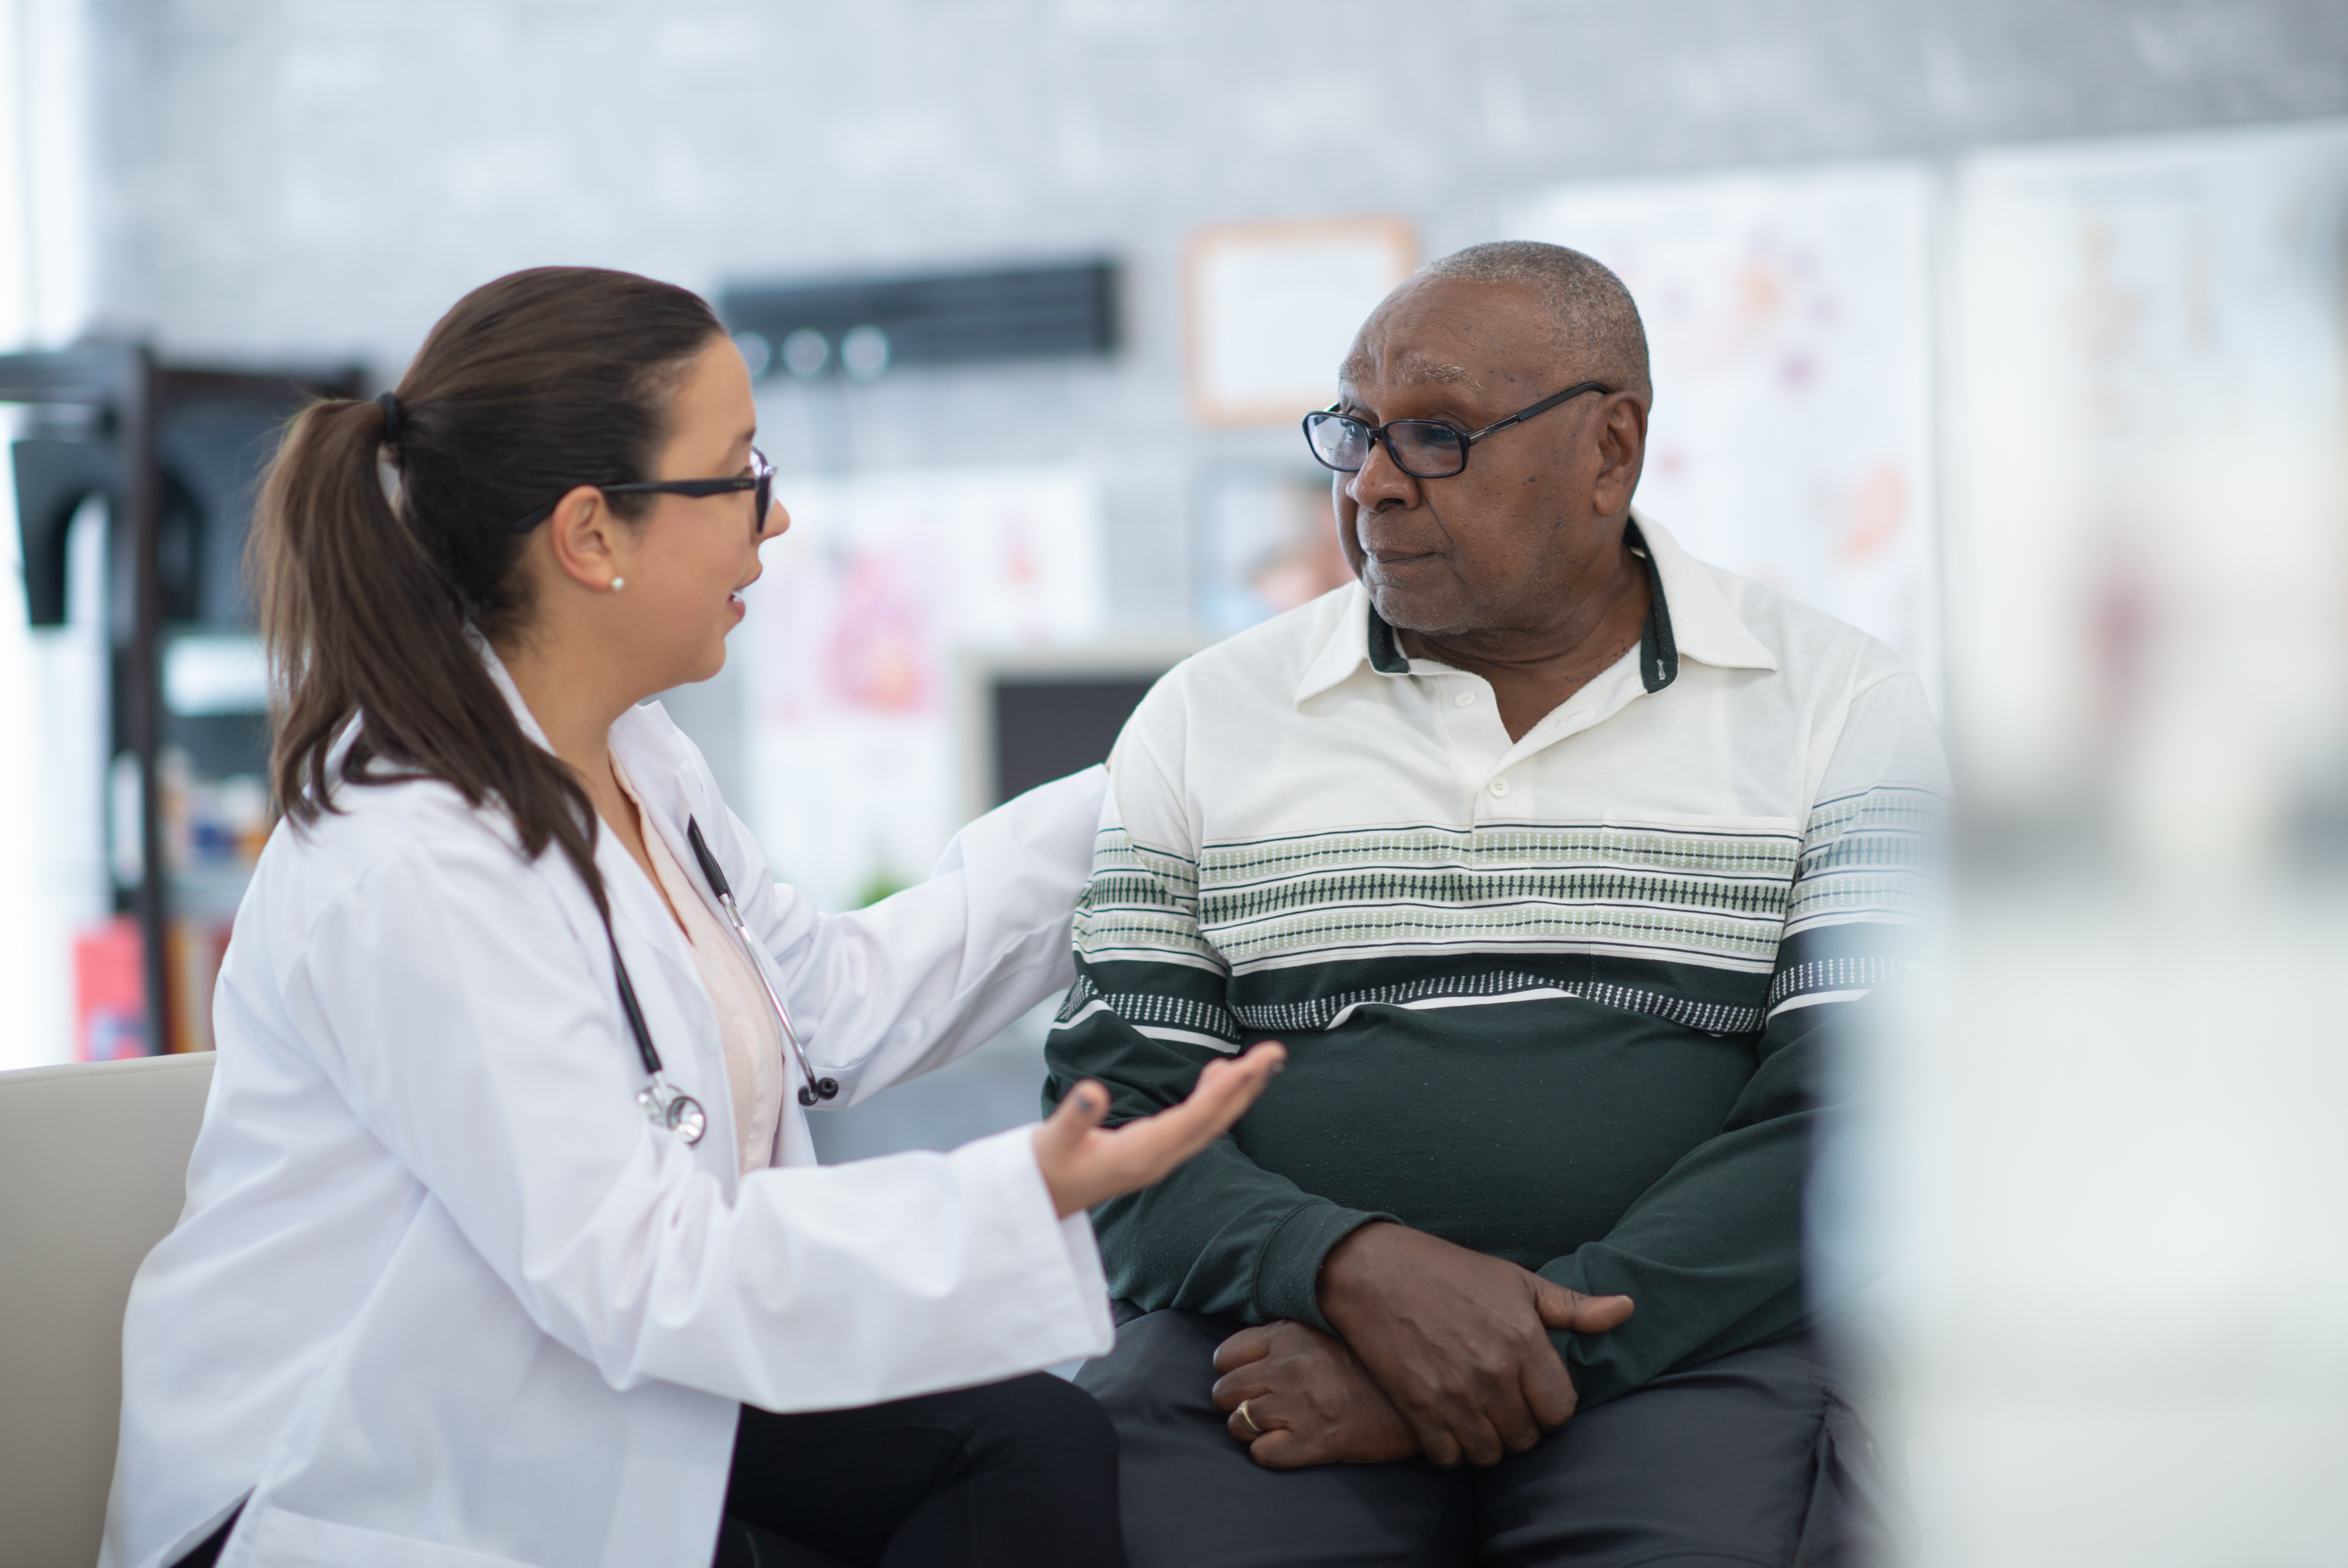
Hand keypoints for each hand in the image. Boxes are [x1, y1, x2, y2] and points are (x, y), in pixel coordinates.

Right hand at [1032, 1043, 1285, 1217]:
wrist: (1038, 1201)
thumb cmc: (1043, 1170)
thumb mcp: (1050, 1144)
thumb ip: (1073, 1119)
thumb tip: (1093, 1092)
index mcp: (1140, 1157)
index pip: (1193, 1120)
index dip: (1224, 1091)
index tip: (1252, 1064)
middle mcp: (1158, 1160)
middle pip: (1214, 1122)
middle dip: (1246, 1087)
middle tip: (1274, 1052)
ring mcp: (1159, 1159)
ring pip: (1210, 1124)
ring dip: (1236, 1092)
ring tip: (1259, 1059)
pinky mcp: (1153, 1153)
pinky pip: (1196, 1125)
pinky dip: (1213, 1099)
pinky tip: (1218, 1076)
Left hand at [1208, 1319, 1416, 1468]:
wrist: (1414, 1395)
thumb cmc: (1367, 1365)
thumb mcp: (1323, 1332)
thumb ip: (1284, 1338)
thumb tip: (1247, 1352)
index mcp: (1288, 1336)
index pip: (1225, 1356)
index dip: (1232, 1371)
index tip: (1248, 1379)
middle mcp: (1287, 1368)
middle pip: (1223, 1391)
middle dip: (1234, 1403)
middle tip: (1256, 1407)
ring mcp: (1298, 1406)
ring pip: (1237, 1423)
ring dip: (1249, 1430)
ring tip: (1272, 1428)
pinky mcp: (1313, 1442)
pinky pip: (1261, 1453)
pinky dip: (1267, 1453)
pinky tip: (1286, 1446)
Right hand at [1318, 1222, 1632, 1467]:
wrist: (1375, 1272)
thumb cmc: (1451, 1272)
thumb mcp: (1517, 1281)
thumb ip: (1573, 1308)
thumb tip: (1627, 1309)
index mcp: (1523, 1340)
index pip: (1561, 1411)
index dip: (1552, 1407)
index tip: (1535, 1393)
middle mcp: (1494, 1372)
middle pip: (1527, 1437)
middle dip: (1521, 1426)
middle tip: (1504, 1404)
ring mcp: (1455, 1394)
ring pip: (1490, 1453)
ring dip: (1488, 1440)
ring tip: (1479, 1414)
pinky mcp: (1418, 1407)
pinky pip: (1449, 1457)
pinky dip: (1452, 1448)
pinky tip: (1450, 1422)